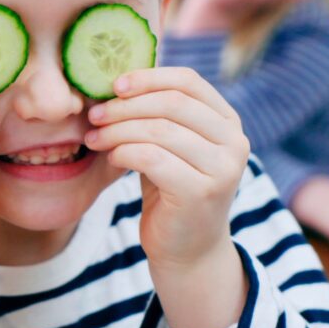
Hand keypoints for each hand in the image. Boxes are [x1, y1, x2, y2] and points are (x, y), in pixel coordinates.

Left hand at [86, 67, 250, 266]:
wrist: (187, 250)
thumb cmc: (171, 191)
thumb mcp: (168, 146)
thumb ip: (156, 115)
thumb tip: (116, 81)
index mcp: (227, 121)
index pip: (188, 81)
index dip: (147, 77)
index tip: (113, 85)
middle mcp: (234, 141)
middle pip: (172, 103)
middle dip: (126, 105)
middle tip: (95, 114)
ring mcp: (222, 167)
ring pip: (159, 130)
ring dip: (118, 130)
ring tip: (94, 138)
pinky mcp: (201, 192)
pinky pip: (152, 158)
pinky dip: (124, 152)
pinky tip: (111, 158)